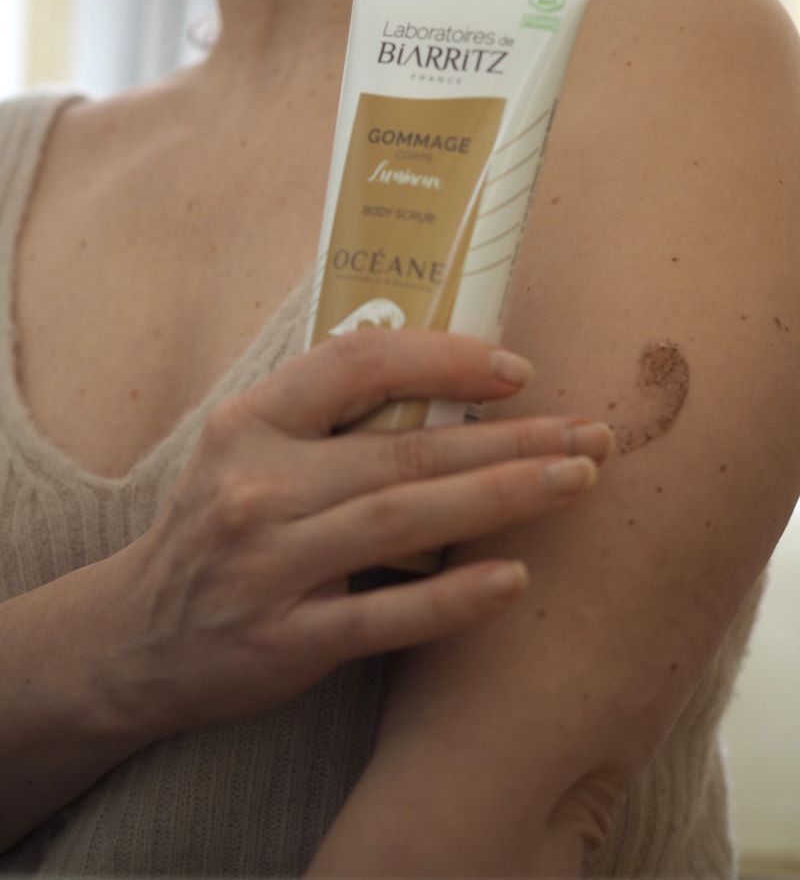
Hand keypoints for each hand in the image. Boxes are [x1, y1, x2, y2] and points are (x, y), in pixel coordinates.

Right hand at [109, 327, 610, 739]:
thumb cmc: (217, 525)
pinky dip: (453, 598)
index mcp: (251, 422)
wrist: (136, 636)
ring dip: (502, 496)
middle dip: (510, 438)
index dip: (443, 359)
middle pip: (404, 449)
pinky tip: (515, 580)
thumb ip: (326, 415)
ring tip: (576, 480)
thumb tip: (446, 376)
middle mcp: (258, 486)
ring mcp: (270, 564)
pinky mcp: (284, 640)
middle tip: (588, 433)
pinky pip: (384, 616)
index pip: (356, 364)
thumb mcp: (246, 449)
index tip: (516, 370)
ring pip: (404, 518)